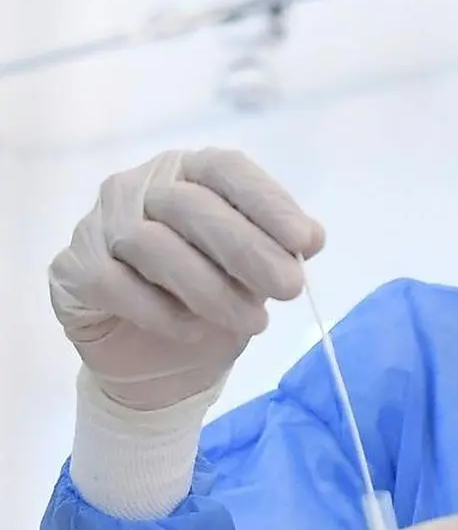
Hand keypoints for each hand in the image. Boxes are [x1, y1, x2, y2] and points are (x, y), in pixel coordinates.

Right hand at [49, 148, 323, 410]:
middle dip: (248, 250)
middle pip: (193, 206)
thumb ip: (279, 248)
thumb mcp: (256, 274)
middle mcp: (141, 186)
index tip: (306, 242)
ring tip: (254, 321)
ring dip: (211, 289)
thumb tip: (311, 237)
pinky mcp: (73, 268)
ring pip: (152, 244)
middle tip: (290, 288)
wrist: (158, 360)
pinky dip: (161, 311)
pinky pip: (114, 283)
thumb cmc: (212, 299)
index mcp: (190, 172)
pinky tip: (195, 330)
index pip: (227, 170)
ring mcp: (100, 224)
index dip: (268, 202)